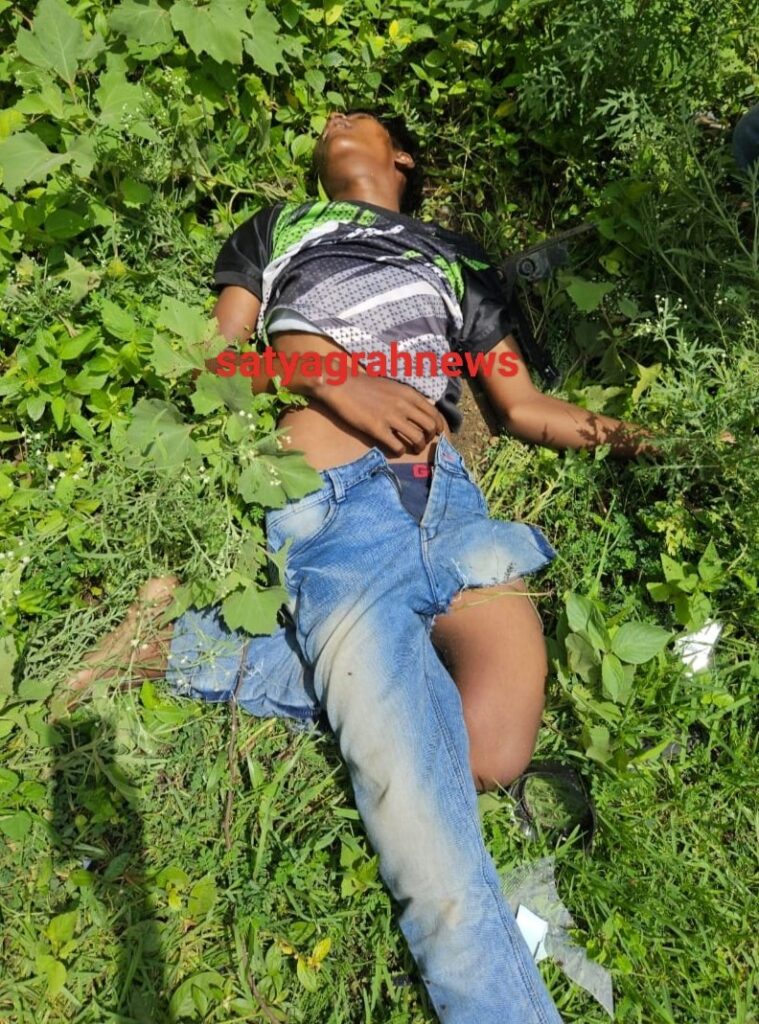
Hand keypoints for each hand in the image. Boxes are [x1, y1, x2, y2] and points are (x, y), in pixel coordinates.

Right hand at [317, 373, 446, 454]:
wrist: (341, 384)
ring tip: (412, 448)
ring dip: (418, 447)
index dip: (438, 426)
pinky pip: (397, 447)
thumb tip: (421, 408)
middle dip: (429, 437)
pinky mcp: (377, 429)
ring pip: (418, 438)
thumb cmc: (365, 385)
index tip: (436, 433)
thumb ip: (407, 397)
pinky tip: (396, 449)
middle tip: (423, 441)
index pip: (434, 413)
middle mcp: (404, 405)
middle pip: (430, 427)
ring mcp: (391, 418)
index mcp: (408, 394)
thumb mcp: (393, 386)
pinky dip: (400, 451)